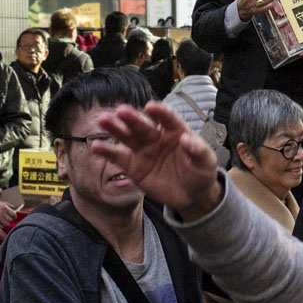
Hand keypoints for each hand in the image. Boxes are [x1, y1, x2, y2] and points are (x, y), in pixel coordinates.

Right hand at [0, 200, 16, 227]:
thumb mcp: (0, 202)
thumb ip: (8, 204)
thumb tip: (13, 206)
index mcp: (5, 208)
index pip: (14, 214)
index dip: (14, 216)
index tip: (14, 217)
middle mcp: (2, 213)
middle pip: (11, 220)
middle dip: (11, 220)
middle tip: (9, 219)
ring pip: (7, 224)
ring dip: (6, 223)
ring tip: (5, 222)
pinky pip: (2, 227)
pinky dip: (2, 226)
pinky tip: (1, 224)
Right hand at [95, 101, 221, 219]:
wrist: (192, 194)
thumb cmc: (200, 172)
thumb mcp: (206, 162)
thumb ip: (198, 150)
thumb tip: (188, 139)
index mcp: (176, 130)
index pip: (167, 118)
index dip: (160, 112)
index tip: (150, 107)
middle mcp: (157, 136)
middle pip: (143, 125)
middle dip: (132, 118)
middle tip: (121, 111)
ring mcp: (144, 150)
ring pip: (127, 136)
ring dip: (115, 128)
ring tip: (103, 120)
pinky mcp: (134, 166)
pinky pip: (119, 157)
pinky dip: (107, 151)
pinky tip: (95, 146)